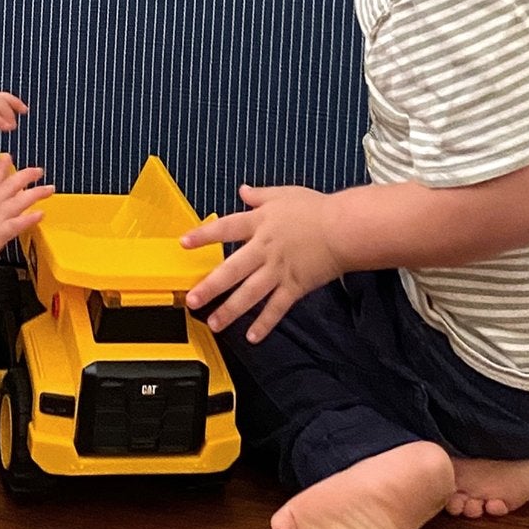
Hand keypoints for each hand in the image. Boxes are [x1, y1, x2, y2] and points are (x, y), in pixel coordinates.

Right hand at [0, 153, 52, 273]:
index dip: (1, 169)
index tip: (7, 157)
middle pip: (9, 185)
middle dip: (25, 176)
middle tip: (37, 170)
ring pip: (19, 200)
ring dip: (36, 193)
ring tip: (49, 189)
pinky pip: (18, 223)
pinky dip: (30, 218)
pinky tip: (41, 213)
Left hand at [180, 185, 340, 342]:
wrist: (344, 229)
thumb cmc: (316, 209)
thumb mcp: (284, 195)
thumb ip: (260, 196)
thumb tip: (243, 191)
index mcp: (260, 224)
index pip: (225, 228)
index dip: (203, 235)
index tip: (184, 243)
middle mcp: (265, 249)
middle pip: (232, 269)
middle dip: (210, 286)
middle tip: (192, 299)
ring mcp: (279, 270)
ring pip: (250, 294)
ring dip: (230, 310)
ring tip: (214, 323)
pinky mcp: (294, 286)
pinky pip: (276, 308)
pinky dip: (265, 323)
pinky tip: (252, 337)